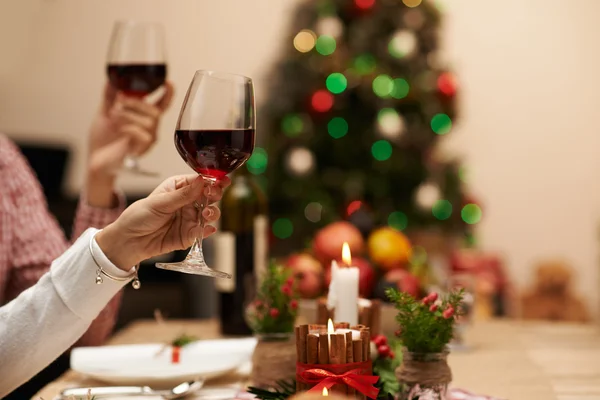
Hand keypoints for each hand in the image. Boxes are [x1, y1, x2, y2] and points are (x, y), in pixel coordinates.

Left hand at [86, 82, 173, 207]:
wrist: (95, 159)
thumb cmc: (103, 139)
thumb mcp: (105, 112)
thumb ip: (110, 96)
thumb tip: (112, 79)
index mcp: (143, 117)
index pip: (162, 104)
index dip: (168, 94)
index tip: (168, 82)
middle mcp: (149, 128)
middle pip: (155, 111)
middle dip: (137, 102)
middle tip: (119, 100)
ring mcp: (147, 139)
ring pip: (150, 122)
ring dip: (129, 115)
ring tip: (114, 115)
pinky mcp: (142, 150)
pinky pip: (144, 135)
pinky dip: (130, 128)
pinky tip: (119, 129)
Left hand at [96, 175, 230, 270]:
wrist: (129, 241)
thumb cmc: (138, 216)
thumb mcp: (159, 202)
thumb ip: (183, 194)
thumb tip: (202, 181)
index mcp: (179, 188)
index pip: (200, 181)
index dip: (212, 180)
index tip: (221, 180)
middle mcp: (187, 202)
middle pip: (209, 196)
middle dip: (215, 195)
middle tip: (213, 196)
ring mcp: (189, 218)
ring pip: (209, 213)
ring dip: (212, 213)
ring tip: (206, 214)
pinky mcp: (189, 235)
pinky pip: (203, 232)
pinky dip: (208, 230)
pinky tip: (208, 228)